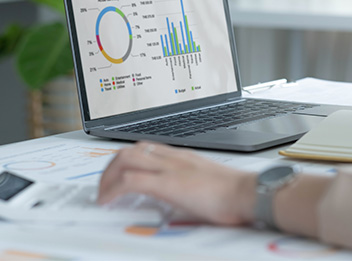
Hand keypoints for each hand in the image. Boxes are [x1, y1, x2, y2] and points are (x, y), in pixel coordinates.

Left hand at [97, 141, 256, 225]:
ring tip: (103, 194)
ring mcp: (170, 169)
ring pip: (125, 159)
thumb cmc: (237, 193)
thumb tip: (188, 199)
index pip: (148, 149)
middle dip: (111, 167)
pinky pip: (129, 181)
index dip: (128, 160)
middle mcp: (174, 158)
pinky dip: (112, 190)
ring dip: (108, 176)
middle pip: (131, 150)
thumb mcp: (211, 184)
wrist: (248, 193)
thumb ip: (195, 186)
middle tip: (105, 186)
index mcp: (184, 158)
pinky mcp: (167, 184)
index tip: (121, 174)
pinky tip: (107, 202)